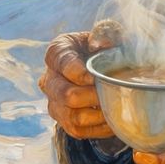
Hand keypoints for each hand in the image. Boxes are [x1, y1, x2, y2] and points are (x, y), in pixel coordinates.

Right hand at [39, 21, 120, 139]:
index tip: (96, 77)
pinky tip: (113, 118)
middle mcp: (50, 79)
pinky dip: (99, 128)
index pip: (62, 63)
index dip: (79, 72)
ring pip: (72, 117)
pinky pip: (79, 131)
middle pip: (66, 95)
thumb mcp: (107, 33)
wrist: (101, 68)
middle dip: (93, 96)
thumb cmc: (104, 49)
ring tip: (115, 107)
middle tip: (112, 93)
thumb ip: (106, 32)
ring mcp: (54, 103)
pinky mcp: (63, 121)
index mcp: (57, 52)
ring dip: (98, 114)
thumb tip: (99, 45)